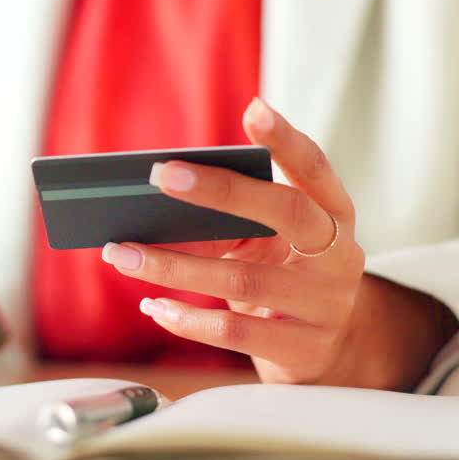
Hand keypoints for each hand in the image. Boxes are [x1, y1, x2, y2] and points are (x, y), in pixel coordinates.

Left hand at [101, 98, 456, 390]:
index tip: (254, 108)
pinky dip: (186, 318)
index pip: (315, 168)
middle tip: (160, 174)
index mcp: (335, 214)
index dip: (287, 140)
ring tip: (120, 252)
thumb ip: (237, 218)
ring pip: (242, 280)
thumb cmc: (286, 276)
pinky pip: (234, 334)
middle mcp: (339, 255)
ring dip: (172, 265)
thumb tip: (160, 208)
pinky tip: (152, 305)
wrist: (332, 351)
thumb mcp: (275, 241)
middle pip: (285, 212)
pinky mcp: (303, 350)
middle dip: (221, 190)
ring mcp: (326, 306)